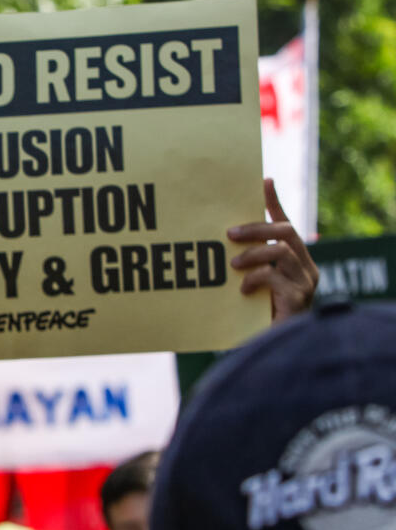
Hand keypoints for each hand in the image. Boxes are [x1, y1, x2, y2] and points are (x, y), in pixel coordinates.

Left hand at [227, 178, 318, 322]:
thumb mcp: (250, 281)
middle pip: (286, 232)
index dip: (275, 202)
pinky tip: (241, 289)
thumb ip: (246, 260)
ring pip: (280, 251)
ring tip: (232, 263)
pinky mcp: (299, 298)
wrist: (269, 349)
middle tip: (230, 233)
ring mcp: (306, 283)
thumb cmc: (256, 315)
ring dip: (253, 253)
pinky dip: (254, 278)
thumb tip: (223, 237)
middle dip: (256, 227)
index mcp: (297, 260)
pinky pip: (274, 276)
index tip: (264, 180)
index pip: (286, 224)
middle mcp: (307, 268)